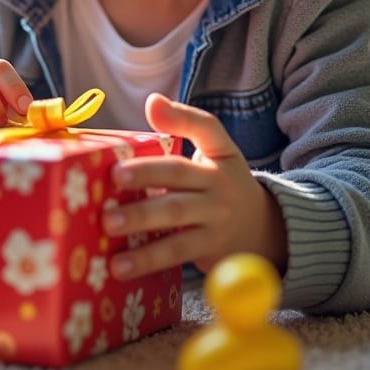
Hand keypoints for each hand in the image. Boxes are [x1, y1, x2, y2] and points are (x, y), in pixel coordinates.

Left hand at [101, 93, 286, 279]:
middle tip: (112, 180)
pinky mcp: (208, 250)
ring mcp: (215, 220)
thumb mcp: (215, 153)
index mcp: (219, 155)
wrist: (261, 231)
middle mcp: (219, 186)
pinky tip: (121, 267)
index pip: (206, 128)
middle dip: (145, 177)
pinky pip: (176, 253)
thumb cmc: (221, 187)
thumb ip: (184, 127)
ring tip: (108, 227)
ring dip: (141, 223)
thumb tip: (152, 101)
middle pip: (179, 176)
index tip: (152, 106)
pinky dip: (147, 260)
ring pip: (176, 220)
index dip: (181, 116)